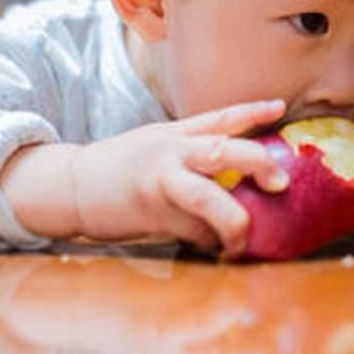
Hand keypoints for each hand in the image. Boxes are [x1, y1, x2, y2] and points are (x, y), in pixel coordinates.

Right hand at [70, 99, 288, 257]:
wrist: (71, 185)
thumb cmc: (119, 168)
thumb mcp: (155, 144)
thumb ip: (190, 150)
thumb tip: (234, 174)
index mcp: (175, 133)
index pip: (220, 117)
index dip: (253, 111)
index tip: (282, 108)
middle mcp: (171, 152)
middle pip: (223, 150)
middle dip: (258, 163)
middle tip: (280, 182)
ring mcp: (161, 182)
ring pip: (208, 198)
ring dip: (234, 222)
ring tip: (243, 239)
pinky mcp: (152, 212)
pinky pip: (191, 231)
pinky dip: (206, 241)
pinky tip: (211, 246)